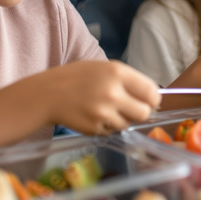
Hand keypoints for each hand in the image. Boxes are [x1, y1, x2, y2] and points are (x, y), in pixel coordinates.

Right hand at [40, 60, 159, 134]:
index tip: (149, 101)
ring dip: (122, 120)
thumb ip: (128, 80)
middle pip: (144, 113)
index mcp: (118, 73)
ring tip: (106, 110)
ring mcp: (103, 113)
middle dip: (140, 112)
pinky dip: (107, 126)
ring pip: (128, 124)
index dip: (153, 99)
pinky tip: (94, 116)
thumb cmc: (78, 78)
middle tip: (130, 109)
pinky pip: (112, 131)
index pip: (151, 92)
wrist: (47, 94)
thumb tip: (152, 96)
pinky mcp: (94, 128)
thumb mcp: (104, 68)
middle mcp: (113, 93)